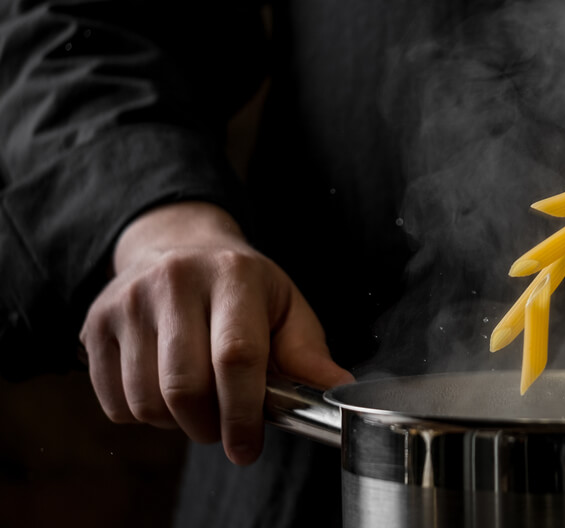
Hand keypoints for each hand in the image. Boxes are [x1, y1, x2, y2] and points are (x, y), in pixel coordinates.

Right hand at [78, 201, 353, 464]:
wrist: (179, 246)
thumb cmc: (243, 287)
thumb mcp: (286, 306)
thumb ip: (308, 353)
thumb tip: (339, 391)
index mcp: (234, 274)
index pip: (236, 356)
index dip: (242, 413)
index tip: (246, 448)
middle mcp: (175, 280)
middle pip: (184, 386)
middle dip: (208, 426)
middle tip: (224, 430)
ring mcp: (128, 300)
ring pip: (146, 400)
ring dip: (175, 424)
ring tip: (196, 405)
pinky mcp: (94, 322)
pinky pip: (114, 401)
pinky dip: (141, 416)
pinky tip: (163, 392)